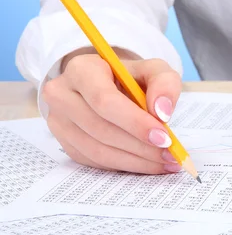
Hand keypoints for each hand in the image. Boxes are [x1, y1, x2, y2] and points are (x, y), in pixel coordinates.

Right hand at [42, 48, 182, 173]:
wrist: (108, 84)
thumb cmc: (130, 77)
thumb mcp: (153, 69)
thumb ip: (164, 83)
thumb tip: (163, 112)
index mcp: (81, 69)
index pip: (105, 100)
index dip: (135, 122)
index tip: (164, 137)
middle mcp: (62, 94)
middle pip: (101, 128)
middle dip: (140, 146)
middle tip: (171, 155)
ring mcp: (59, 122)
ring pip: (97, 150)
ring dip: (136, 161)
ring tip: (165, 162)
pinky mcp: (64, 143)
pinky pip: (95, 161)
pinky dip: (125, 165)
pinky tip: (149, 164)